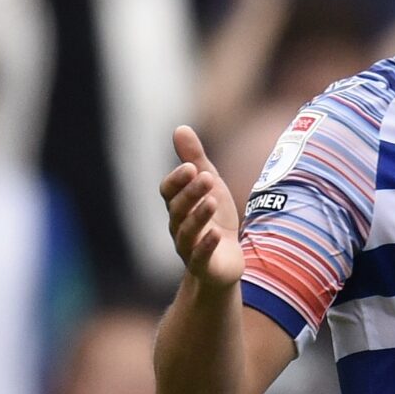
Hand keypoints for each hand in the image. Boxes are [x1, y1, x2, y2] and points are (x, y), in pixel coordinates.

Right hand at [160, 125, 245, 289]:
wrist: (225, 262)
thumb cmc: (215, 219)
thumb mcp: (210, 186)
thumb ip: (195, 159)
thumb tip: (180, 128)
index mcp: (178, 206)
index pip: (169, 191)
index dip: (177, 180)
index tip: (191, 166)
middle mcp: (178, 226)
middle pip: (178, 209)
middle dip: (191, 193)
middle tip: (206, 177)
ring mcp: (189, 248)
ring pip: (187, 232)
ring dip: (198, 216)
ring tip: (212, 201)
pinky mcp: (204, 266)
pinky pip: (200, 256)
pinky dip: (207, 245)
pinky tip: (217, 234)